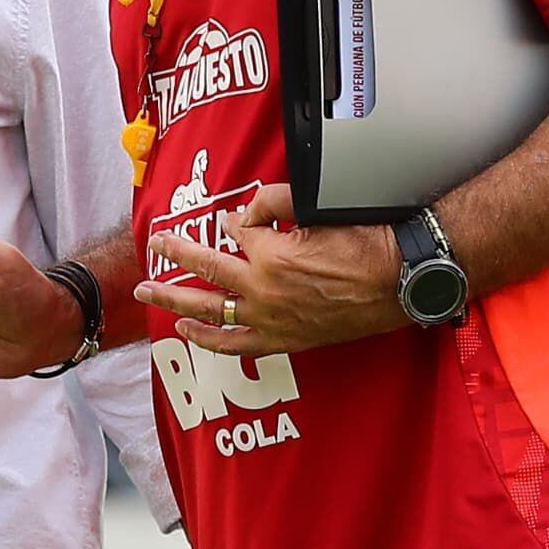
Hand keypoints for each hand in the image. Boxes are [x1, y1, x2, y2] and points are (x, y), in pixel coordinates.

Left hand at [137, 184, 404, 355]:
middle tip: (156, 246)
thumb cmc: (367, 242)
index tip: (237, 220)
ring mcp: (270, 318)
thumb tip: (248, 213)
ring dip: (174, 301)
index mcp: (270, 253)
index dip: (236, 222)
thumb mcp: (319, 209)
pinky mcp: (284, 340)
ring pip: (210, 311)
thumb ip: (276, 203)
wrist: (401, 279)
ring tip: (148, 294)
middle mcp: (263, 288)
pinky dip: (209, 340)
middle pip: (206, 268)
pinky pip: (236, 344)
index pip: (237, 231)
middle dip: (176, 255)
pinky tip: (187, 332)